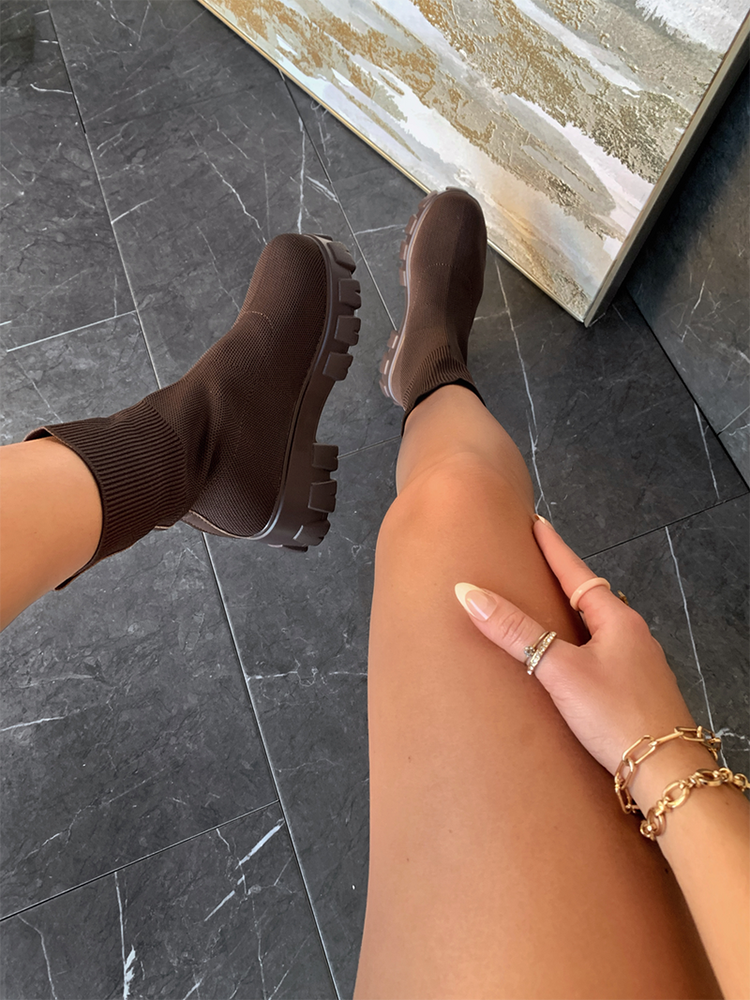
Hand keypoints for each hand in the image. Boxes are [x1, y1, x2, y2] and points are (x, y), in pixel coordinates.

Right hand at [454, 517, 695, 776]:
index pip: (577, 572)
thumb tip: (469, 594)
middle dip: (562, 580)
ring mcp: (640, 664)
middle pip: (591, 596)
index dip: (554, 548)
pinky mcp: (638, 692)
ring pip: (599, 628)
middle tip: (535, 563)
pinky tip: (571, 663)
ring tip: (547, 610)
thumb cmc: (615, 716)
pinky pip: (604, 654)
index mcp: (617, 619)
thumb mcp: (559, 671)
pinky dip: (582, 646)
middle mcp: (633, 636)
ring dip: (573, 616)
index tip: (536, 523)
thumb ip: (516, 633)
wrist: (668, 772)